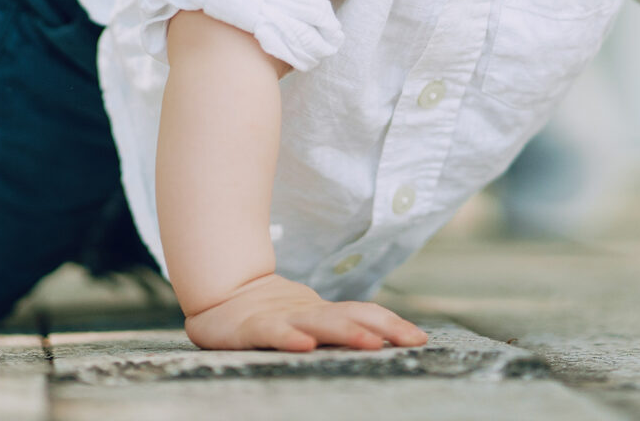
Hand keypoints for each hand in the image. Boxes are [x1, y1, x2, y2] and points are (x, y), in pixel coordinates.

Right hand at [183, 272, 428, 351]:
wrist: (219, 294)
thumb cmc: (267, 314)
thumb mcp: (306, 320)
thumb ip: (336, 326)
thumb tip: (380, 338)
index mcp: (321, 313)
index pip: (363, 313)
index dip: (391, 323)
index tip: (419, 338)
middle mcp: (307, 313)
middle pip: (350, 316)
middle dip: (383, 327)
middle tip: (412, 340)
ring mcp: (281, 319)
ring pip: (318, 324)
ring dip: (347, 332)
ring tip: (372, 342)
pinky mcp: (251, 329)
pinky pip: (273, 334)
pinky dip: (290, 338)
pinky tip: (306, 345)